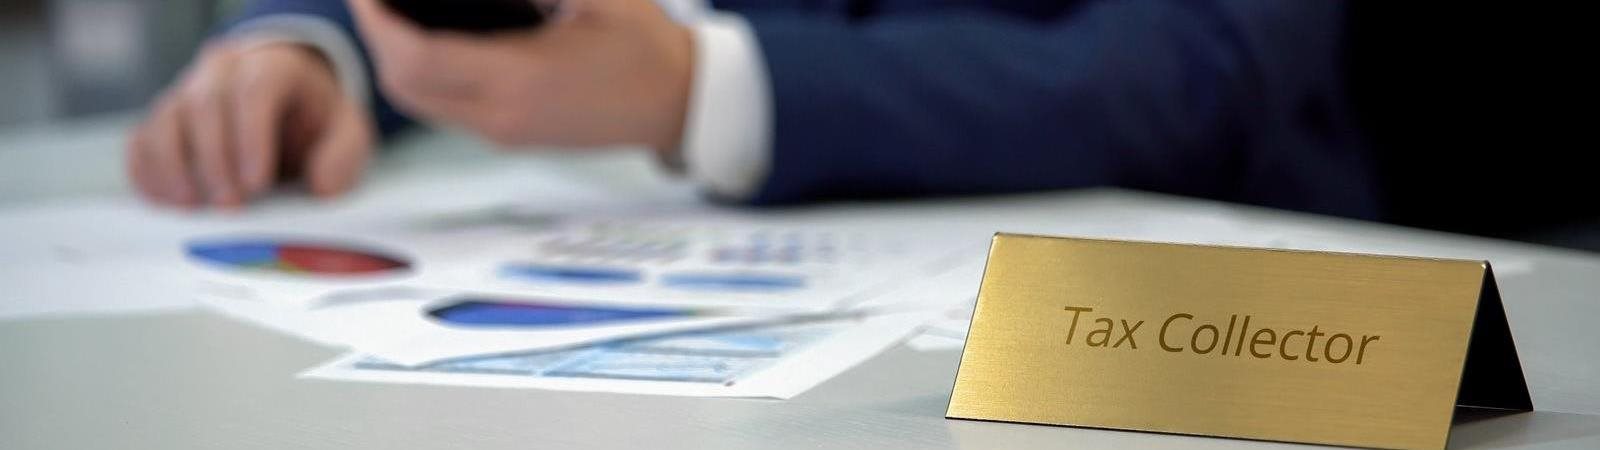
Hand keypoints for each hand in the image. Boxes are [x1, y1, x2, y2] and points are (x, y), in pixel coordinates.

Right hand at [126, 42, 375, 209]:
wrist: (286, 105)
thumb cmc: (313, 120)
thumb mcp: (346, 131)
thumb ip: (343, 154)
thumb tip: (322, 186)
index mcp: (270, 67)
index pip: (254, 91)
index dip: (251, 137)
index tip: (257, 182)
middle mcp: (220, 73)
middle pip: (203, 105)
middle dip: (215, 159)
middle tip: (230, 205)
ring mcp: (185, 94)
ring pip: (164, 121)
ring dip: (174, 168)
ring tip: (194, 206)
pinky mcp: (162, 123)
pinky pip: (141, 143)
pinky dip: (148, 174)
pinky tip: (169, 202)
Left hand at [349, 0, 693, 153]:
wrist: (679, 103)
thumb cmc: (645, 43)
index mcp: (521, 79)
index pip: (416, 58)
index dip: (378, 20)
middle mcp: (503, 116)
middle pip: (403, 86)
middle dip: (376, 37)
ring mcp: (505, 133)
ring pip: (418, 102)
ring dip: (394, 58)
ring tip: (392, 11)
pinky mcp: (510, 136)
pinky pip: (443, 109)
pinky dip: (421, 74)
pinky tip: (429, 36)